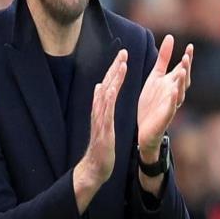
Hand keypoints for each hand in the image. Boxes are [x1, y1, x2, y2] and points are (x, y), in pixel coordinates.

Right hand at [73, 49, 127, 212]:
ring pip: (106, 93)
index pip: (108, 84)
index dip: (115, 69)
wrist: (95, 166)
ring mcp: (99, 118)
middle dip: (115, 67)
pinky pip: (105, 110)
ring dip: (113, 78)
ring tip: (122, 64)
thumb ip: (102, 102)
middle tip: (123, 52)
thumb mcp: (103, 120)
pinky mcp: (102, 128)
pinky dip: (109, 97)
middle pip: (106, 84)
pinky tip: (113, 87)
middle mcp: (98, 109)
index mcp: (101, 107)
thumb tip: (99, 85)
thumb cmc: (102, 144)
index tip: (123, 55)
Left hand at [137, 35, 192, 161]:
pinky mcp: (165, 117)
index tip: (190, 47)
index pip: (182, 69)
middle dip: (185, 69)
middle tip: (186, 58)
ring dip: (182, 83)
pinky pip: (170, 108)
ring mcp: (171, 105)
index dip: (187, 59)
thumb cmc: (152, 101)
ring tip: (182, 71)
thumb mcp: (156, 76)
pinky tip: (173, 91)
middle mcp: (174, 93)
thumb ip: (164, 58)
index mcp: (172, 83)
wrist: (144, 128)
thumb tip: (170, 37)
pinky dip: (173, 100)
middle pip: (183, 80)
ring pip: (180, 93)